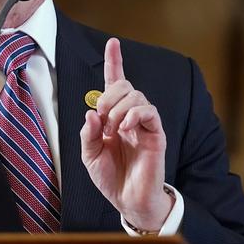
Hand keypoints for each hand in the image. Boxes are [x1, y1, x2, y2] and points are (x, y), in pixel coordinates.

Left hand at [79, 38, 173, 231]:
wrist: (127, 200)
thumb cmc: (110, 177)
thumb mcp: (89, 155)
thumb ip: (87, 134)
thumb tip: (91, 113)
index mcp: (113, 116)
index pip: (115, 83)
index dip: (114, 62)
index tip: (112, 43)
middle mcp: (130, 116)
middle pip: (124, 85)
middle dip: (108, 95)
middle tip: (102, 119)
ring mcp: (144, 124)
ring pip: (136, 96)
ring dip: (119, 108)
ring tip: (113, 129)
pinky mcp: (156, 134)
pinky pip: (149, 112)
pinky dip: (135, 114)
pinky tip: (125, 127)